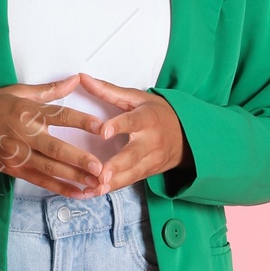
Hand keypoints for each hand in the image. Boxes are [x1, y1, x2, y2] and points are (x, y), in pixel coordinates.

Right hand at [0, 79, 105, 196]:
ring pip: (49, 169)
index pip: (59, 116)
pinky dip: (60, 189)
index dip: (81, 122)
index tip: (101, 127)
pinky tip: (78, 193)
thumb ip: (50, 89)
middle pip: (55, 149)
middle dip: (78, 160)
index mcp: (27, 112)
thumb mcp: (18, 92)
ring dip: (73, 178)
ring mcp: (18, 155)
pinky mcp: (15, 170)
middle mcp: (23, 135)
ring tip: (95, 184)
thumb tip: (76, 79)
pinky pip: (40, 181)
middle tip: (100, 167)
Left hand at [76, 73, 185, 190]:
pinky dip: (113, 188)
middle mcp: (151, 140)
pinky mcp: (148, 172)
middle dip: (117, 165)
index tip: (103, 132)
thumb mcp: (137, 98)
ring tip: (95, 188)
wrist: (186, 135)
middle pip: (133, 154)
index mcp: (147, 118)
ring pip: (131, 172)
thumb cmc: (158, 113)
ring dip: (112, 182)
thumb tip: (83, 78)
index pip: (132, 122)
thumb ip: (108, 90)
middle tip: (100, 174)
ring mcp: (151, 159)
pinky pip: (129, 181)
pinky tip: (96, 192)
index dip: (118, 126)